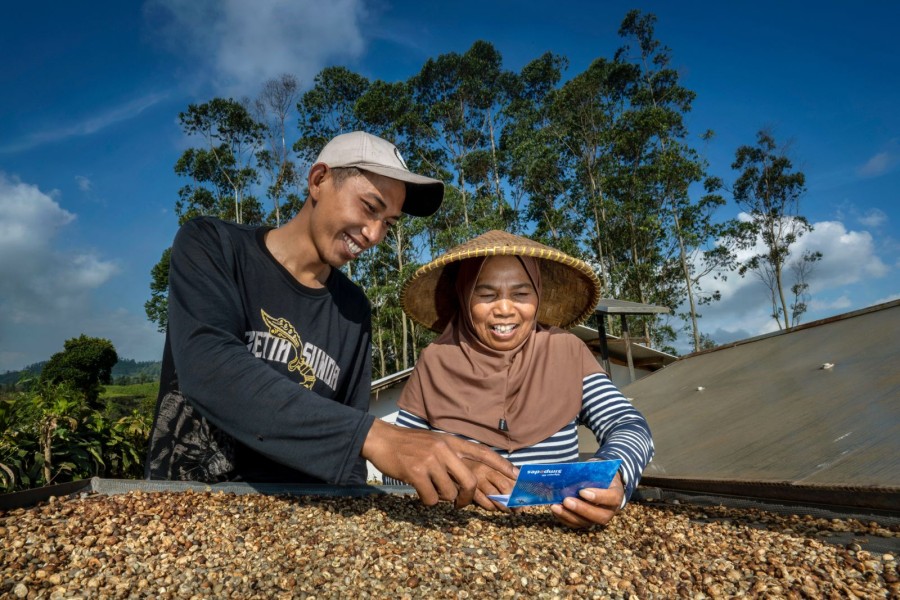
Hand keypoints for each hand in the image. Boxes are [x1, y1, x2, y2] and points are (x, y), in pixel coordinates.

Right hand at [362, 419, 516, 507]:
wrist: (382, 440)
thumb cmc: (409, 445)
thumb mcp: (435, 442)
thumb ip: (451, 456)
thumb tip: (467, 477)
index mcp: (451, 441)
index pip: (482, 452)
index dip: (501, 465)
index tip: (516, 475)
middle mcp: (444, 449)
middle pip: (470, 480)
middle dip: (468, 497)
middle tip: (461, 504)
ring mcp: (430, 460)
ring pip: (449, 492)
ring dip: (441, 498)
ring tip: (430, 489)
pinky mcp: (416, 472)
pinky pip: (431, 498)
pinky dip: (427, 500)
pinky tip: (419, 491)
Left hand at [549, 471, 624, 528]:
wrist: (603, 481)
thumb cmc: (600, 474)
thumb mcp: (599, 470)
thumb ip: (590, 473)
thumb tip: (572, 473)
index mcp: (616, 495)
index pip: (611, 498)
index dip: (597, 497)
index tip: (582, 491)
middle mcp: (610, 510)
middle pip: (599, 516)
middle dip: (581, 509)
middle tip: (566, 501)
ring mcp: (598, 518)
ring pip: (586, 522)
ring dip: (569, 515)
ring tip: (556, 506)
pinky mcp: (587, 521)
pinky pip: (576, 524)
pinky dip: (564, 518)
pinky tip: (555, 510)